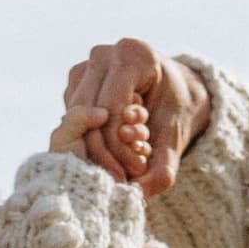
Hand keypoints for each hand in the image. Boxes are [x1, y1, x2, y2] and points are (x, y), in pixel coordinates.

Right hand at [57, 39, 209, 192]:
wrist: (172, 90)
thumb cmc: (175, 110)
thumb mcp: (176, 137)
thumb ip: (163, 167)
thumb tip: (140, 193)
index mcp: (134, 54)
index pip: (113, 110)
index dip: (120, 146)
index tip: (136, 168)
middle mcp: (104, 54)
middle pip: (90, 114)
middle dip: (107, 151)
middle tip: (130, 172)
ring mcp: (85, 65)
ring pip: (76, 118)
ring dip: (98, 146)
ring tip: (127, 155)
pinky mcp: (74, 81)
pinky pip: (73, 118)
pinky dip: (90, 137)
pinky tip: (115, 141)